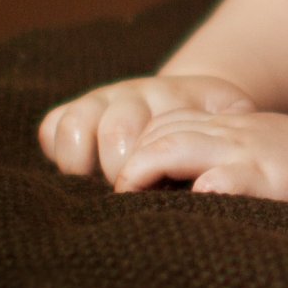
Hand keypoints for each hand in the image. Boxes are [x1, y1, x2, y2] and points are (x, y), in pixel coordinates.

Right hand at [40, 75, 255, 184]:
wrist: (196, 98)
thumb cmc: (218, 125)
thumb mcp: (235, 124)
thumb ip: (230, 139)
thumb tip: (215, 181)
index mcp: (176, 98)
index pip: (155, 134)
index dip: (152, 170)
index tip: (158, 192)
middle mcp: (137, 93)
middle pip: (115, 129)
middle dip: (120, 169)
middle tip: (129, 194)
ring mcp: (104, 99)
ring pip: (74, 123)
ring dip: (80, 163)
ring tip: (95, 186)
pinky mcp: (78, 110)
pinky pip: (53, 125)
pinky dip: (56, 149)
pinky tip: (78, 172)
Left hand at [115, 109, 287, 210]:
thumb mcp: (257, 142)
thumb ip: (221, 145)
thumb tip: (176, 171)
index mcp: (229, 125)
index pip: (165, 122)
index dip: (141, 147)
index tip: (137, 182)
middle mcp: (232, 134)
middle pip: (159, 134)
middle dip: (131, 166)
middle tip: (127, 197)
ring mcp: (247, 155)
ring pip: (173, 149)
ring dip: (144, 175)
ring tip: (139, 202)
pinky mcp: (265, 180)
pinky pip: (220, 179)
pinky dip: (197, 191)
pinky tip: (193, 202)